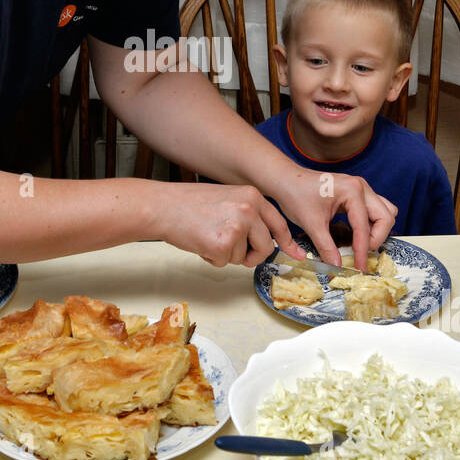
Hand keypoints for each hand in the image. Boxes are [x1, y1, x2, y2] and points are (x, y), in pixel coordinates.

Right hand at [153, 184, 302, 268]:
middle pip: (266, 247)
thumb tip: (263, 238)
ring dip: (227, 255)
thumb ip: (248, 214)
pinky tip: (200, 242)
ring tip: (207, 236)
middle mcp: (249, 209)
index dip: (287, 242)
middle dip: (251, 255)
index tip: (296, 254)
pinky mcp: (224, 244)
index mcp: (252, 196)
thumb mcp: (227, 198)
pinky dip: (212, 258)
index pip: (278, 223)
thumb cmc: (189, 204)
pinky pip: (226, 263)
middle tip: (231, 251)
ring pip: (244, 257)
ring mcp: (238, 226)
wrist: (163, 207)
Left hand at [269, 171, 395, 269]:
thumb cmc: (296, 196)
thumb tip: (338, 268)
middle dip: (376, 239)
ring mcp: (361, 188)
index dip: (362, 251)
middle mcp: (361, 187)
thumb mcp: (311, 225)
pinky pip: (375, 209)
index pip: (364, 226)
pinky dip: (371, 224)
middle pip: (385, 217)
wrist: (285, 179)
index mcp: (352, 191)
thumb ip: (327, 247)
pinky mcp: (357, 193)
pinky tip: (355, 235)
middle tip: (360, 254)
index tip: (359, 268)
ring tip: (360, 244)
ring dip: (377, 230)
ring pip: (384, 212)